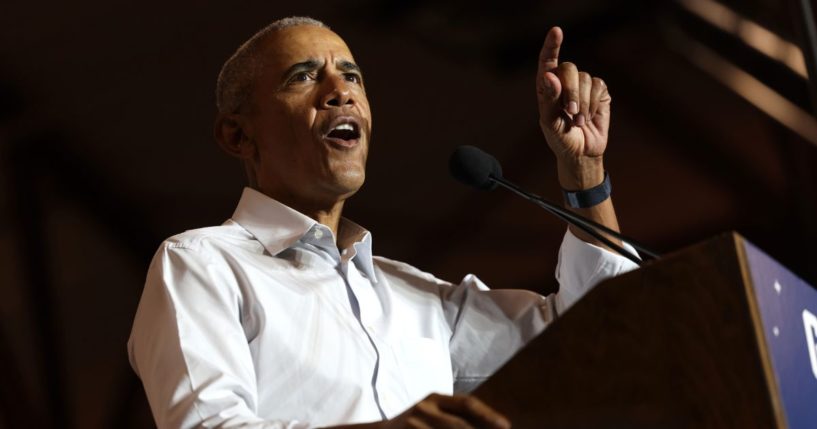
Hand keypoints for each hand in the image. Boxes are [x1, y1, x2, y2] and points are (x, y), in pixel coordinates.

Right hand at [384, 393, 510, 428]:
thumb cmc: (416, 424)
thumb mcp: (434, 413)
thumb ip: (457, 417)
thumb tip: (497, 425)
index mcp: (435, 399)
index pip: (466, 403)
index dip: (487, 414)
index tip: (506, 426)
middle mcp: (424, 408)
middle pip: (459, 425)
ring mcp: (413, 425)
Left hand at [536, 26, 609, 188]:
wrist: (582, 154)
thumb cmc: (561, 140)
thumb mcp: (550, 123)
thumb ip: (549, 99)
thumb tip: (549, 76)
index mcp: (547, 88)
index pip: (547, 62)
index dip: (551, 46)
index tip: (556, 31)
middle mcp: (564, 82)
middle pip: (569, 69)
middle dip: (571, 91)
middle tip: (570, 112)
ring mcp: (583, 86)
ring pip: (586, 78)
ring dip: (583, 103)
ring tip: (579, 121)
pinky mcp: (599, 92)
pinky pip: (599, 86)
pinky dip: (594, 103)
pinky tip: (590, 117)